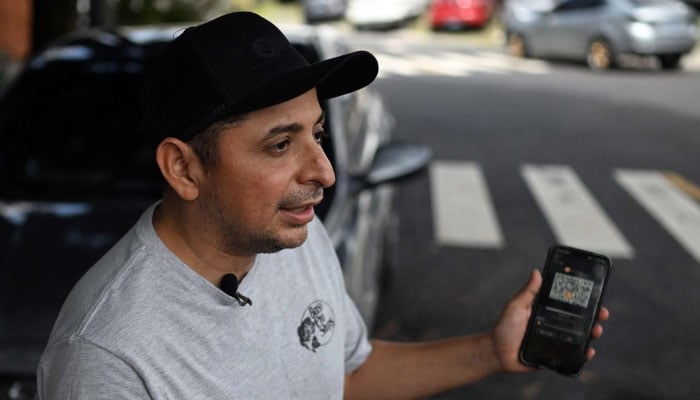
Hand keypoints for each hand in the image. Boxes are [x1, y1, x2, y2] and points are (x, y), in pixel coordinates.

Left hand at [489, 269, 609, 372]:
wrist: (498, 352)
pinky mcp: (556, 355)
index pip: (570, 304)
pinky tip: (589, 351)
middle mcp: (555, 325)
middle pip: (580, 320)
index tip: (595, 294)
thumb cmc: (505, 327)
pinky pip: (574, 355)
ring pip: (581, 337)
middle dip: (595, 316)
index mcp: (548, 311)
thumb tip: (536, 272)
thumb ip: (528, 292)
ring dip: (593, 333)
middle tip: (602, 313)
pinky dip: (584, 354)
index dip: (584, 300)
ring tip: (596, 330)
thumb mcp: (516, 307)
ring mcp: (557, 341)